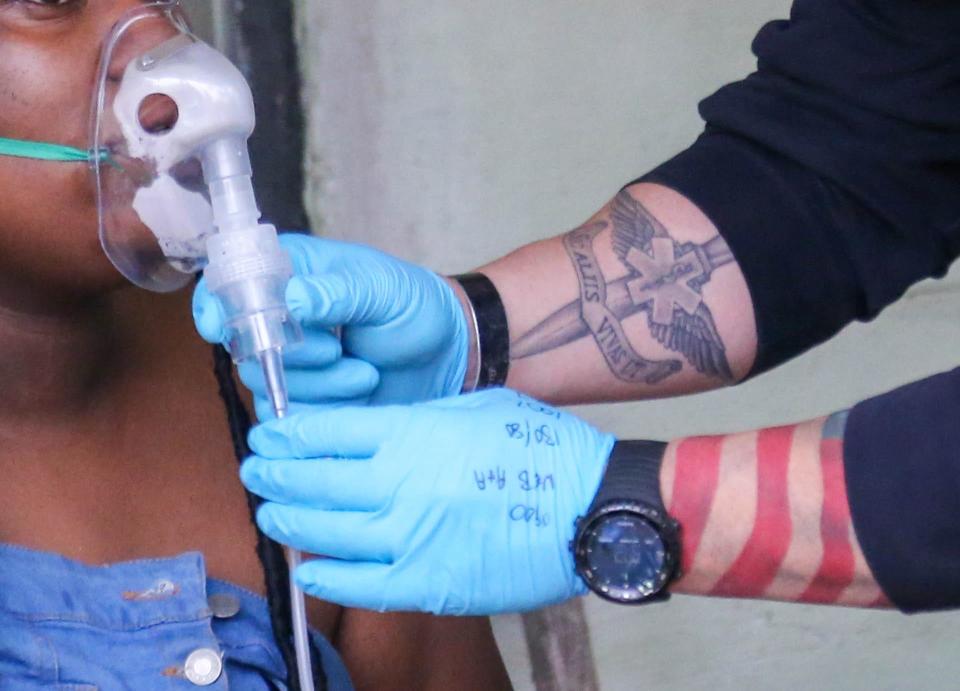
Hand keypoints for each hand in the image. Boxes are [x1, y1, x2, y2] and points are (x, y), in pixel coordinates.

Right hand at [193, 233, 469, 415]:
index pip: (224, 286)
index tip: (222, 327)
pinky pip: (290, 415)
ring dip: (319, 383)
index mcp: (288, 273)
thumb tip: (289, 300)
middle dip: (291, 354)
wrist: (447, 351)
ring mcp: (290, 362)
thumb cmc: (413, 304)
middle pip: (242, 345)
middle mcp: (278, 318)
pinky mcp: (306, 400)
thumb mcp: (379, 287)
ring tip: (364, 370)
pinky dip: (326, 407)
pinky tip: (361, 389)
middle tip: (335, 348)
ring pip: (267, 383)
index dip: (213, 307)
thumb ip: (335, 292)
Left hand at [240, 388, 615, 614]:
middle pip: (315, 480)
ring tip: (270, 511)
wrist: (591, 508)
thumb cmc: (541, 449)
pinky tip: (310, 568)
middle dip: (275, 473)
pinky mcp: (428, 582)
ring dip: (289, 519)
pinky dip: (328, 576)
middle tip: (256, 469)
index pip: (329, 432)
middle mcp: (401, 484)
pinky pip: (361, 583)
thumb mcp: (478, 407)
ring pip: (326, 532)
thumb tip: (377, 432)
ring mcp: (410, 537)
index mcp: (414, 433)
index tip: (271, 434)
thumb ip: (421, 419)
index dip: (291, 433)